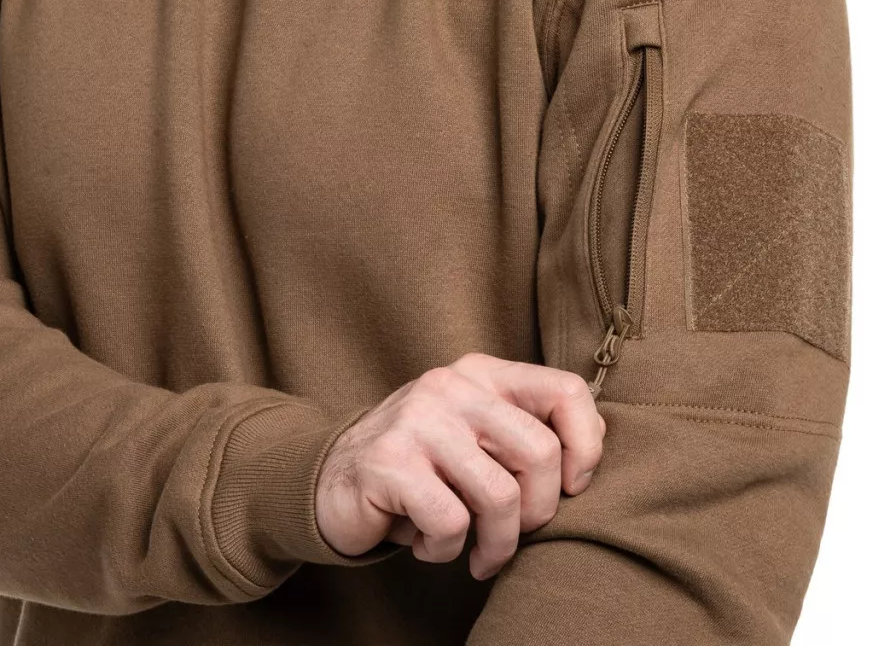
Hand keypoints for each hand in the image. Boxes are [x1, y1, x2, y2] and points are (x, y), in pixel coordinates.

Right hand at [314, 352, 605, 579]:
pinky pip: (452, 521)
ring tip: (476, 552)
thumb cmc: (422, 466)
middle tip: (512, 534)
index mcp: (481, 373)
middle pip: (541, 453)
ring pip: (500, 496)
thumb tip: (592, 457)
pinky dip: (447, 550)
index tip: (572, 488)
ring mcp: (419, 419)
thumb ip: (524, 430)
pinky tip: (429, 543)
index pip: (567, 391)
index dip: (587, 447)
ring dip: (496, 544)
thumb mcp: (475, 434)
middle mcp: (452, 385)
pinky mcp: (390, 460)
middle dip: (538, 513)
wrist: (333, 479)